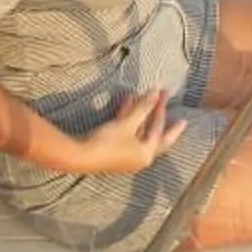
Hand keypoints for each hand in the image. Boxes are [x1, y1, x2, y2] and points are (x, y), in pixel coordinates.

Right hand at [54, 87, 188, 175]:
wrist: (80, 157)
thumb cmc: (107, 142)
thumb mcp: (127, 123)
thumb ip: (143, 108)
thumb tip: (156, 93)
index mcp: (147, 153)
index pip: (159, 129)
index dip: (161, 110)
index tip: (166, 96)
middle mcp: (140, 158)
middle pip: (154, 135)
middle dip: (159, 118)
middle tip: (171, 109)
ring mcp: (128, 156)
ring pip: (139, 133)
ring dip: (141, 116)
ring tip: (143, 98)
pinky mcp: (116, 153)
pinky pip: (128, 133)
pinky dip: (128, 121)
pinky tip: (125, 104)